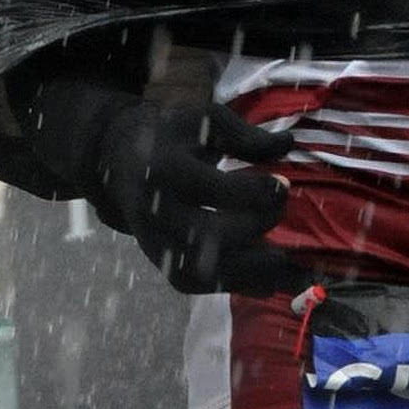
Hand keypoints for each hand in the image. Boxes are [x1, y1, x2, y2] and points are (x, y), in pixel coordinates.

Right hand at [94, 94, 301, 293]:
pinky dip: (237, 287)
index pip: (210, 189)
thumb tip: (288, 144)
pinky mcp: (163, 265)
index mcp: (164, 170)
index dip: (253, 192)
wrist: (120, 163)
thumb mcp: (204, 122)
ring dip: (249, 273)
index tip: (283, 185)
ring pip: (203, 272)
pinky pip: (201, 286)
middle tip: (280, 209)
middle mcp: (156, 213)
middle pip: (206, 235)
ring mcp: (156, 244)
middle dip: (254, 226)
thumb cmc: (171, 137)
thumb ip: (245, 135)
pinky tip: (271, 280)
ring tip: (288, 263)